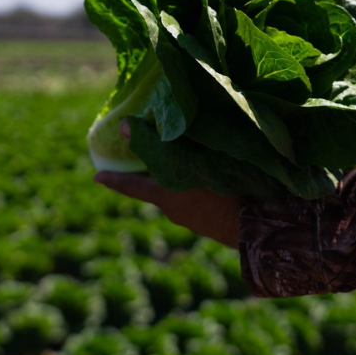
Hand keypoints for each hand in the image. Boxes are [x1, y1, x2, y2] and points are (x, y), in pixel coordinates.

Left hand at [93, 119, 241, 248]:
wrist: (258, 228)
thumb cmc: (222, 190)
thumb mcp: (186, 162)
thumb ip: (157, 144)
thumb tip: (125, 126)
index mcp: (166, 196)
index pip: (133, 186)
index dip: (115, 180)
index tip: (97, 178)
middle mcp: (177, 211)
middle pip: (159, 187)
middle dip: (155, 173)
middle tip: (151, 156)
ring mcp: (197, 221)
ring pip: (183, 193)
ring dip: (184, 178)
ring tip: (195, 159)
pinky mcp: (216, 223)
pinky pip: (202, 201)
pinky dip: (202, 188)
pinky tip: (218, 176)